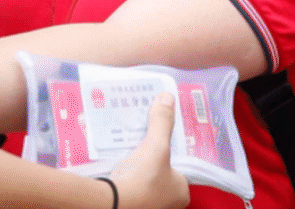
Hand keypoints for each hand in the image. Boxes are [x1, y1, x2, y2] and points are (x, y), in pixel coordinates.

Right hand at [107, 93, 189, 208]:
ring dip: (133, 162)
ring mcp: (147, 204)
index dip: (169, 150)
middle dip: (149, 155)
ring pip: (142, 176)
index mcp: (181, 192)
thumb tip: (168, 97)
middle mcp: (167, 202)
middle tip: (139, 136)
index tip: (157, 136)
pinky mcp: (129, 202)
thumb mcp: (157, 146)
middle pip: (159, 170)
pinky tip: (113, 157)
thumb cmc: (143, 179)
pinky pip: (128, 181)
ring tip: (125, 142)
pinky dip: (121, 170)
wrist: (112, 203)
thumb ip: (162, 122)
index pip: (179, 167)